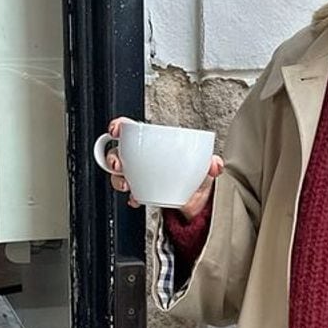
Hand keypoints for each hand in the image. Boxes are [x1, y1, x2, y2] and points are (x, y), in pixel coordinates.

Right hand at [102, 115, 224, 213]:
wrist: (198, 200)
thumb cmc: (196, 174)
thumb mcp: (204, 164)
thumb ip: (212, 163)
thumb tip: (215, 164)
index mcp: (154, 143)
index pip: (130, 130)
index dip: (119, 127)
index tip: (116, 130)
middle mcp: (142, 158)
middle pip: (118, 152)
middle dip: (113, 158)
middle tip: (119, 165)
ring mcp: (140, 175)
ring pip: (119, 174)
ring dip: (118, 179)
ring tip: (127, 185)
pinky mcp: (142, 192)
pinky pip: (129, 193)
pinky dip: (131, 196)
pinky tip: (136, 198)